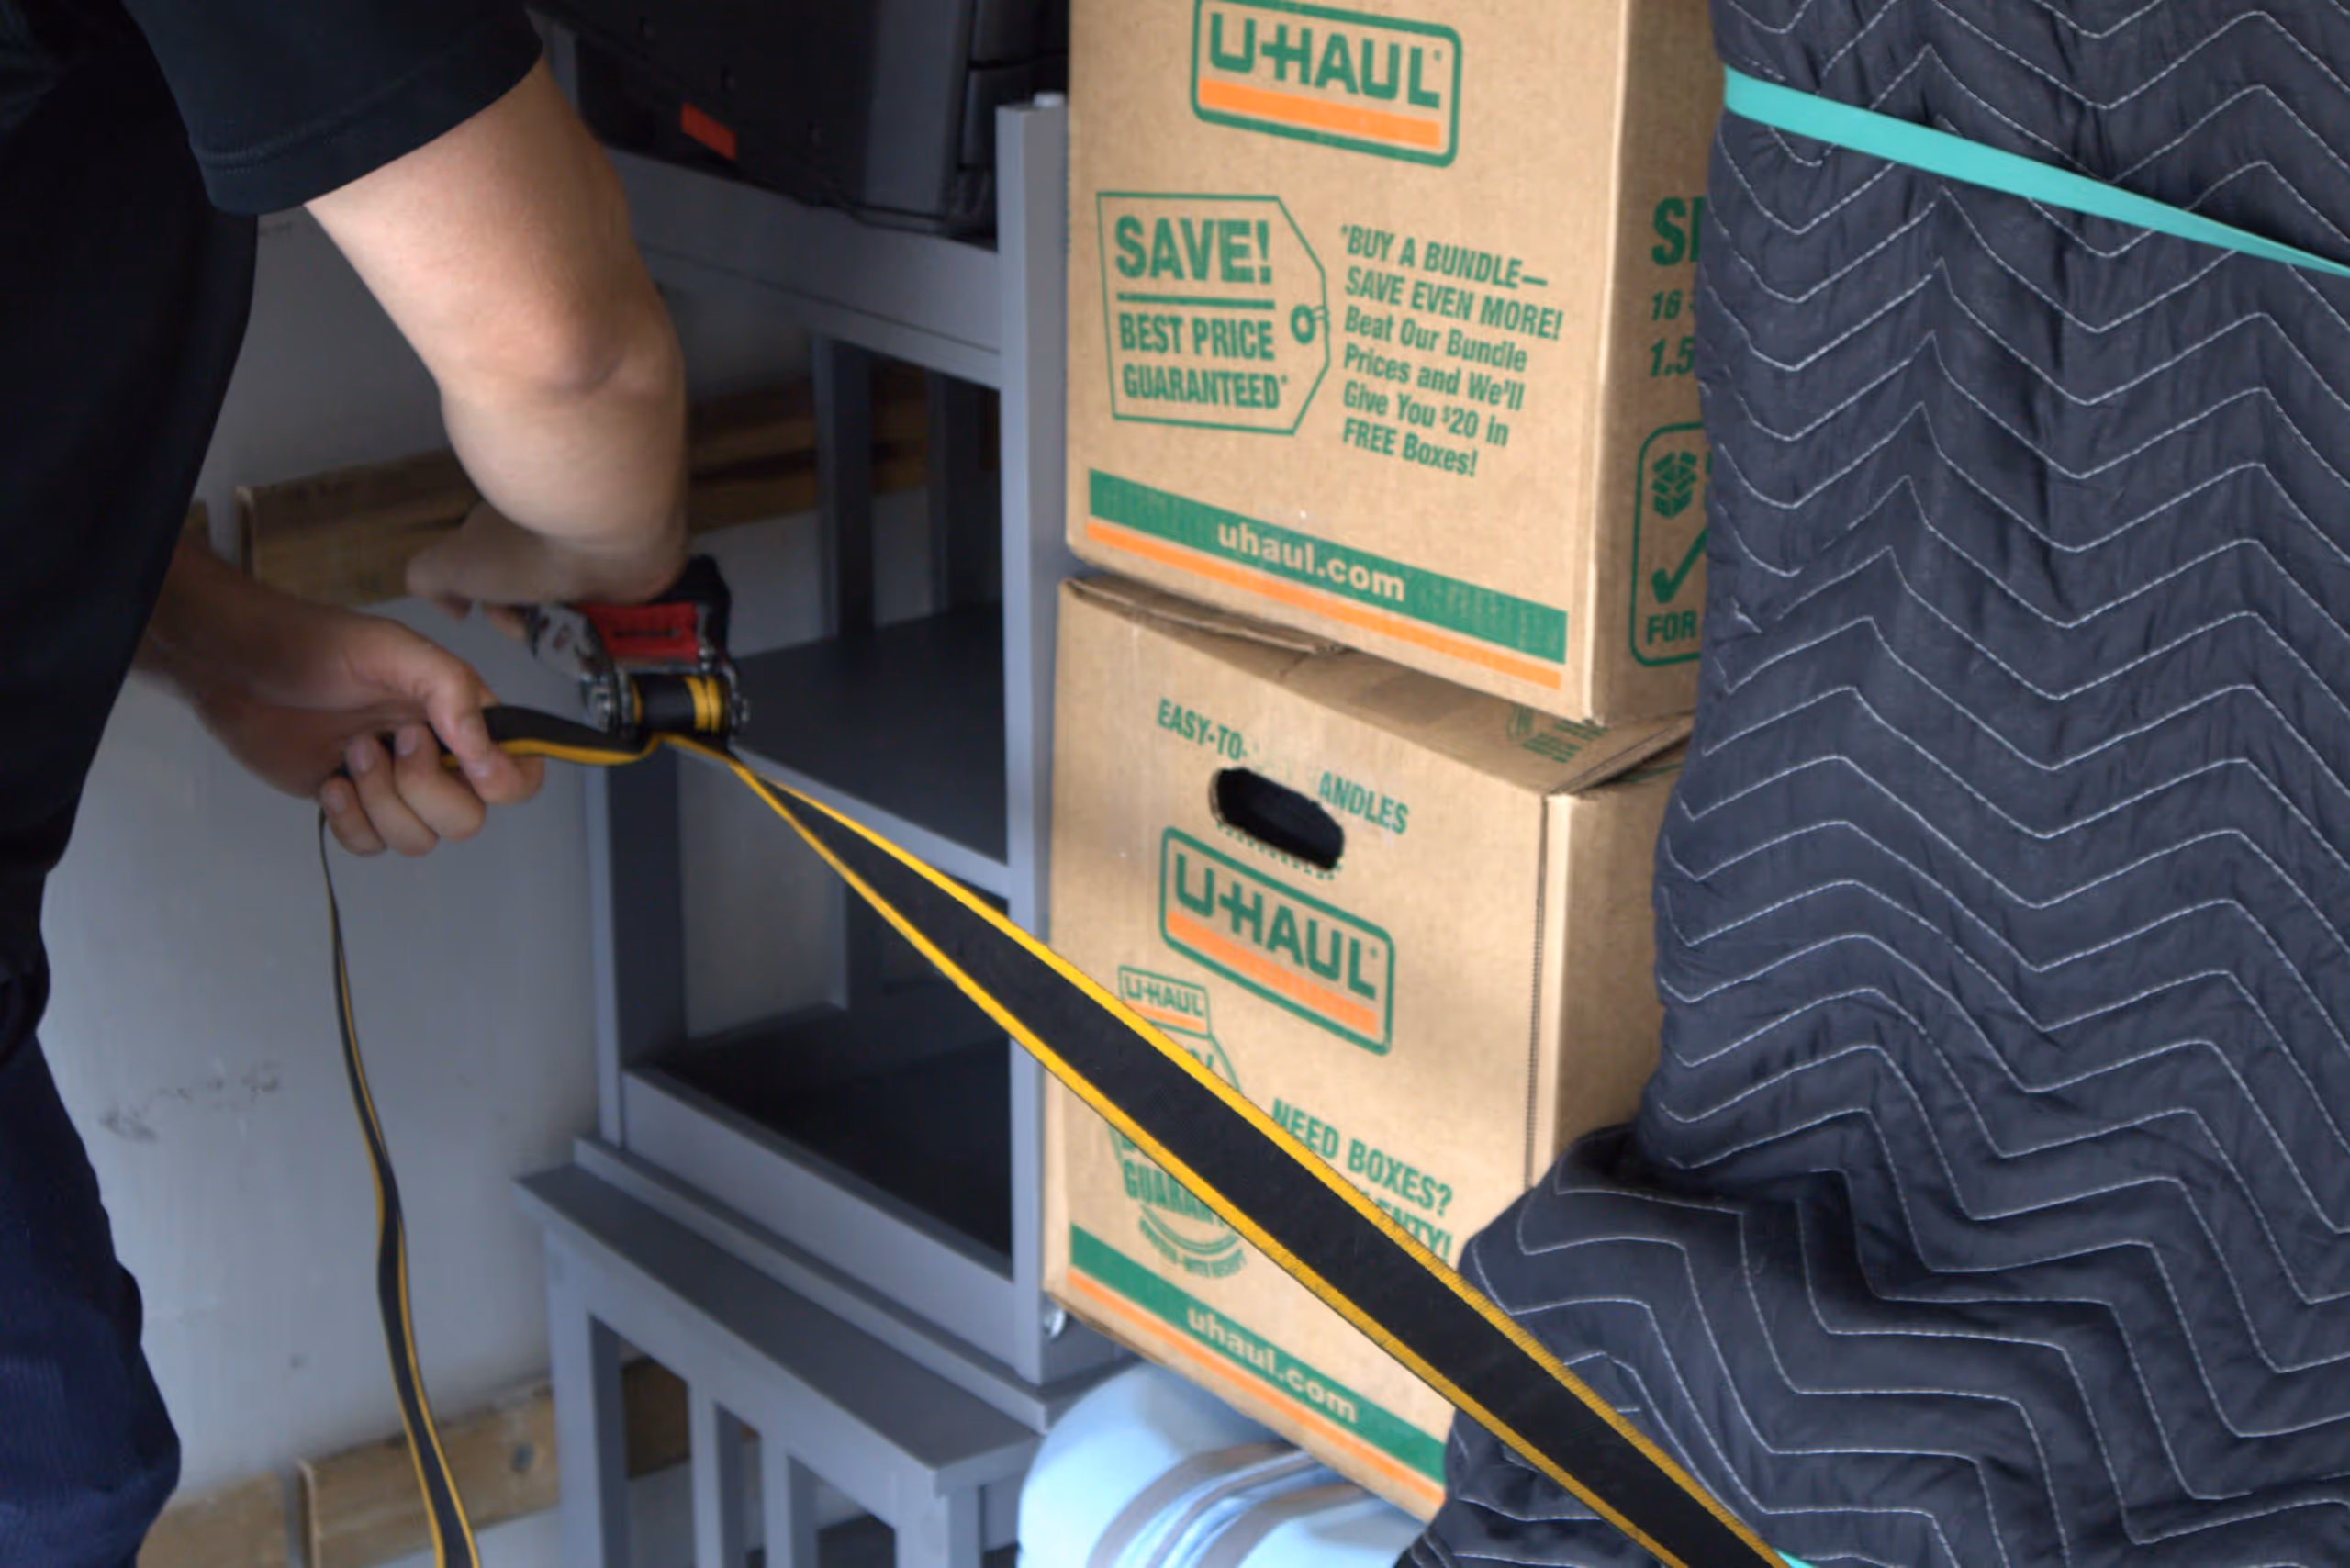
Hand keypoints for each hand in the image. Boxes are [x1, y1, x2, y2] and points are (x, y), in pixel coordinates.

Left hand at [141, 541, 543, 856]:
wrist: (238, 667)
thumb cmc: (316, 646)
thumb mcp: (393, 649)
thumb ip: (451, 691)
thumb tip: (486, 751)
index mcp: (463, 719)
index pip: (519, 773)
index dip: (503, 781)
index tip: (465, 762)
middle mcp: (438, 759)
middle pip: (469, 820)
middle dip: (423, 789)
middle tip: (389, 742)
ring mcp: (395, 788)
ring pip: (420, 840)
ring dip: (380, 801)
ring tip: (350, 751)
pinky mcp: (353, 808)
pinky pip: (372, 847)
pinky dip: (350, 821)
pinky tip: (329, 780)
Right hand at [406, 501, 686, 626]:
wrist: (606, 532)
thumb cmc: (527, 544)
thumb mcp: (450, 564)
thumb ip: (427, 580)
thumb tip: (453, 608)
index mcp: (507, 528)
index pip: (499, 582)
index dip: (500, 610)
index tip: (507, 613)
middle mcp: (549, 533)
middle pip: (538, 599)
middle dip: (537, 621)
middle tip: (545, 617)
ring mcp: (594, 546)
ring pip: (577, 608)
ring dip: (572, 625)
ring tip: (579, 619)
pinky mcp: (635, 563)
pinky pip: (617, 606)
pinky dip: (609, 620)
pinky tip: (607, 617)